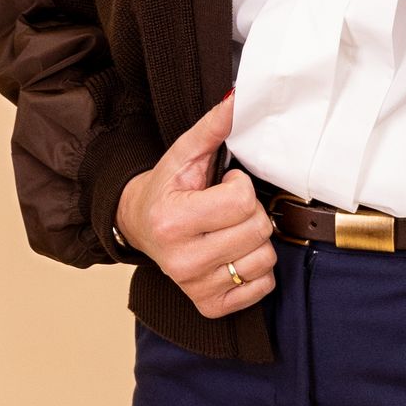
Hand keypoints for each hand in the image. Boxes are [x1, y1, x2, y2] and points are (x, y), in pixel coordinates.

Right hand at [115, 90, 277, 317]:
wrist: (140, 228)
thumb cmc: (167, 190)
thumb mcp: (184, 154)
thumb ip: (214, 126)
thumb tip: (240, 99)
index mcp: (172, 222)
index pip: (242, 200)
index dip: (240, 187)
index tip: (222, 186)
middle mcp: (181, 261)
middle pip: (258, 229)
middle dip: (250, 212)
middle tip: (226, 209)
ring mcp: (196, 287)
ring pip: (265, 259)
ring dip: (255, 241)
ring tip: (229, 231)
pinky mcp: (210, 306)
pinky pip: (263, 286)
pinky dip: (255, 270)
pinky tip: (233, 255)